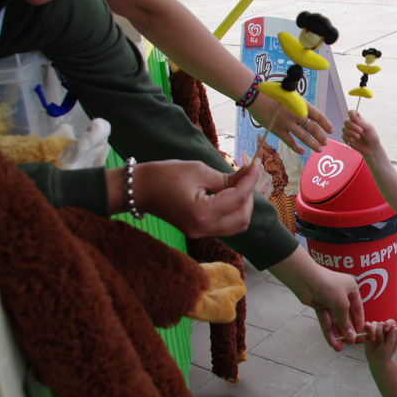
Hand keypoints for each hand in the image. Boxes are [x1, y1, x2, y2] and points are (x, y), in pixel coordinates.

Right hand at [126, 159, 260, 238]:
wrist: (139, 189)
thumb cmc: (164, 175)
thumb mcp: (198, 170)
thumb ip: (227, 177)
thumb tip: (249, 174)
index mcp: (202, 213)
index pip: (238, 198)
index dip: (251, 179)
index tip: (258, 163)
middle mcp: (203, 229)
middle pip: (243, 218)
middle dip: (250, 195)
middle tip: (248, 174)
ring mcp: (201, 233)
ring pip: (237, 225)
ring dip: (243, 205)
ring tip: (239, 184)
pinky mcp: (199, 231)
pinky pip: (226, 225)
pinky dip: (233, 210)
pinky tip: (229, 193)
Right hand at [251, 94, 330, 155]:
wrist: (256, 96)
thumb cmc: (273, 93)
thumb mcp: (290, 95)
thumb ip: (299, 105)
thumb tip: (306, 114)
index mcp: (301, 104)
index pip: (318, 116)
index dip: (326, 124)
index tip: (331, 130)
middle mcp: (297, 115)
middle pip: (313, 128)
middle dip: (321, 137)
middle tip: (326, 142)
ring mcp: (287, 124)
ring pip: (304, 137)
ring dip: (313, 144)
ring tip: (319, 149)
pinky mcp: (278, 131)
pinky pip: (290, 142)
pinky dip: (297, 148)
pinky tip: (303, 151)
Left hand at [269, 246, 364, 350]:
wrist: (306, 279)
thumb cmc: (328, 285)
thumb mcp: (342, 304)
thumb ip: (346, 321)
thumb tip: (351, 336)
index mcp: (351, 289)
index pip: (358, 309)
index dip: (359, 324)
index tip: (361, 336)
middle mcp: (341, 294)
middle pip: (345, 316)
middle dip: (347, 331)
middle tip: (350, 344)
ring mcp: (329, 300)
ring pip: (334, 320)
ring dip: (337, 334)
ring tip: (340, 347)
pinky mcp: (319, 305)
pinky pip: (325, 320)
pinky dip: (328, 331)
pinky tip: (332, 342)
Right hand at [342, 109, 380, 156]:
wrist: (371, 148)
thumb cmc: (372, 136)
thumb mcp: (369, 128)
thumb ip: (361, 122)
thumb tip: (354, 119)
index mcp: (358, 119)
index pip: (351, 112)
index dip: (352, 115)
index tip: (357, 121)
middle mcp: (352, 124)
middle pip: (346, 121)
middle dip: (353, 126)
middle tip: (361, 131)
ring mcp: (348, 131)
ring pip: (344, 129)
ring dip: (352, 133)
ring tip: (358, 137)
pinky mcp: (346, 138)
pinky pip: (344, 136)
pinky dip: (349, 138)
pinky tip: (354, 140)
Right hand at [364, 319, 396, 362]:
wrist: (376, 360)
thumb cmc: (385, 353)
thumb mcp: (390, 345)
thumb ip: (391, 335)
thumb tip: (393, 325)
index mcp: (391, 332)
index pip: (390, 322)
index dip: (388, 323)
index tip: (386, 329)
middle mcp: (383, 330)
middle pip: (381, 323)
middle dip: (379, 331)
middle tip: (380, 340)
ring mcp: (375, 331)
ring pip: (373, 324)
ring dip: (373, 330)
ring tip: (373, 340)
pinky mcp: (368, 333)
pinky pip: (367, 326)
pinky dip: (367, 326)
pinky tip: (367, 328)